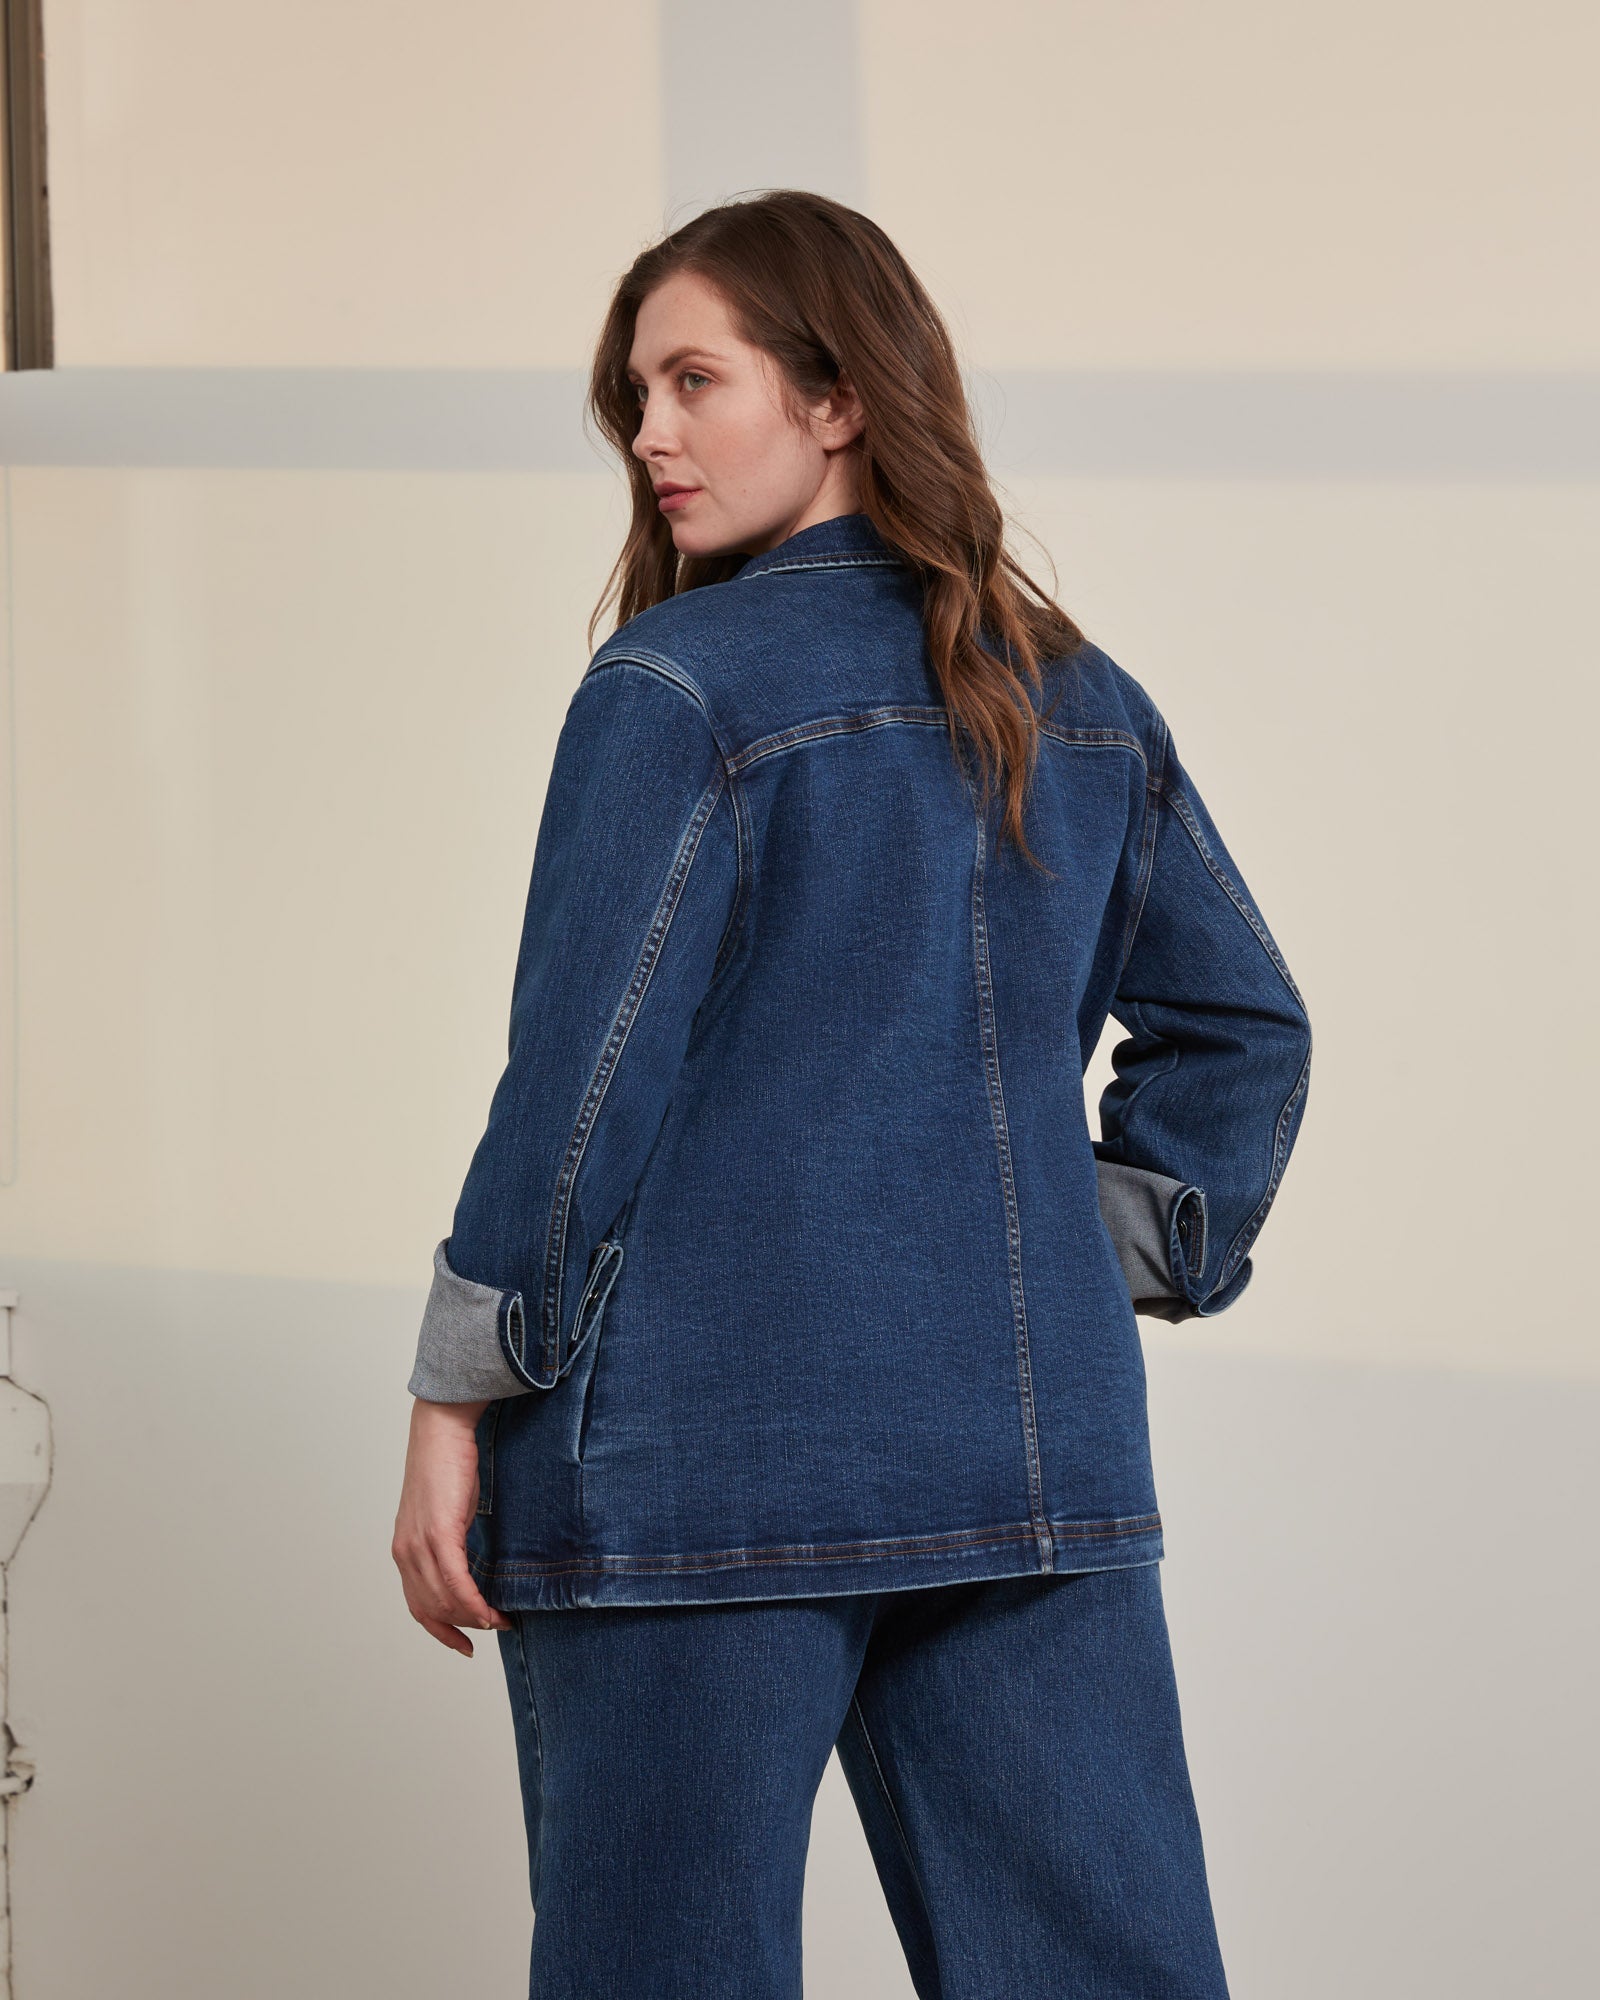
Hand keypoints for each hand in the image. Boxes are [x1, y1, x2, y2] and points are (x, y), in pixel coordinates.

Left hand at [392, 1396, 513, 1655]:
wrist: (441, 1429)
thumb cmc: (446, 1465)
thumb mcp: (443, 1512)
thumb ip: (448, 1541)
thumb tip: (469, 1564)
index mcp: (404, 1550)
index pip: (418, 1606)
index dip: (441, 1631)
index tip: (464, 1646)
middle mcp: (406, 1553)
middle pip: (433, 1610)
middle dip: (465, 1626)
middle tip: (496, 1624)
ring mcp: (420, 1545)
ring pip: (445, 1601)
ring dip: (474, 1618)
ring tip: (500, 1619)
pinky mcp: (439, 1533)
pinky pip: (456, 1582)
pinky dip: (474, 1603)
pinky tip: (491, 1611)